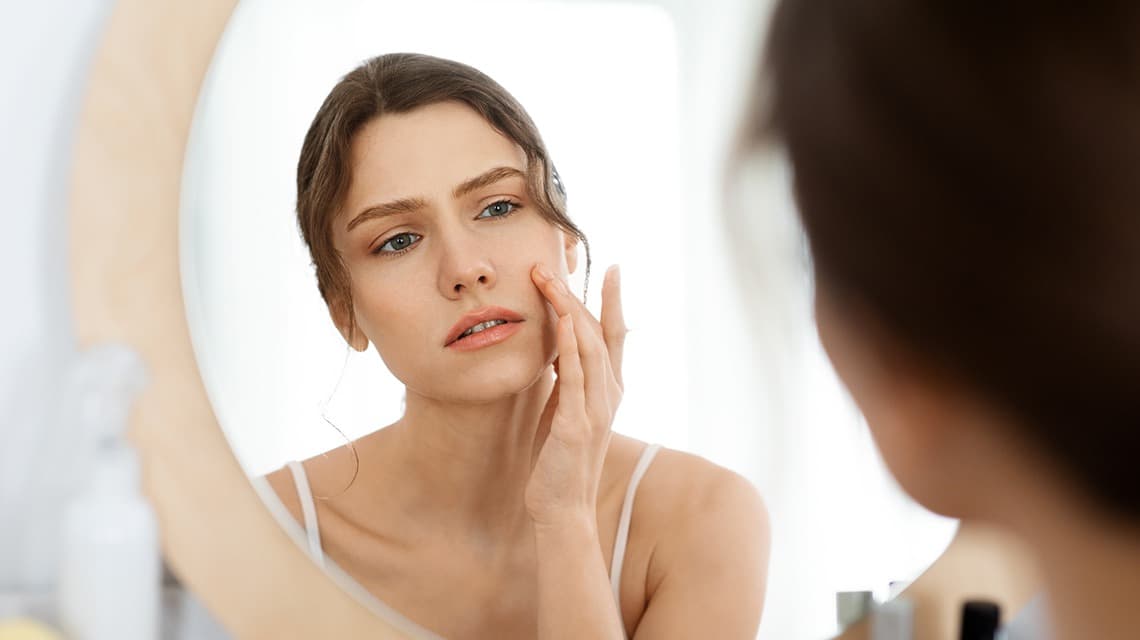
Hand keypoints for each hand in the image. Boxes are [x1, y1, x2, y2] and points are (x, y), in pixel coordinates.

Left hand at [525, 263, 626, 528]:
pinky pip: (575, 378)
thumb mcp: (566, 409)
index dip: (614, 301)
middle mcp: (609, 395)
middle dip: (579, 296)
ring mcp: (596, 410)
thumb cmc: (560, 459)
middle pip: (600, 333)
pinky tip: (565, 322)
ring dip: (570, 311)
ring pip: (590, 347)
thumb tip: (559, 347)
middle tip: (555, 264)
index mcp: (608, 390)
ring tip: (550, 282)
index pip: (615, 335)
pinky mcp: (576, 426)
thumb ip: (569, 380)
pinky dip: (572, 347)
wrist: (562, 508)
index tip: (612, 267)